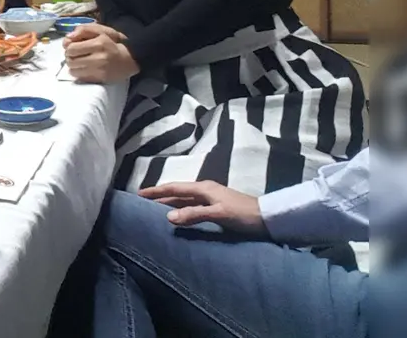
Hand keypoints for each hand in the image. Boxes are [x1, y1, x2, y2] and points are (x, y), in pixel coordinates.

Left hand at [63, 23, 138, 82]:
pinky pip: (80, 78)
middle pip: (70, 60)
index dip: (69, 47)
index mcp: (99, 43)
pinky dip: (79, 73)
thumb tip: (68, 37)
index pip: (71, 48)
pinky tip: (85, 68)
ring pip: (73, 71)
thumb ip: (84, 29)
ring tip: (80, 62)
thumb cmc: (112, 43)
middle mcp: (99, 58)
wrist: (129, 59)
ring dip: (74, 66)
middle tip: (75, 55)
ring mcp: (99, 70)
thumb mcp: (101, 30)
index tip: (73, 46)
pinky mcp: (100, 79)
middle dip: (70, 57)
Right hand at [140, 181, 267, 235]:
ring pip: (184, 199)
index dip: (156, 191)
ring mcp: (211, 199)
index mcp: (203, 188)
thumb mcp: (218, 214)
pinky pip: (191, 206)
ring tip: (154, 209)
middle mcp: (205, 190)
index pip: (174, 187)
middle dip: (160, 196)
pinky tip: (177, 216)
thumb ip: (193, 214)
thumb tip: (168, 217)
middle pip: (177, 192)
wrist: (268, 219)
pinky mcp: (216, 207)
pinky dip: (181, 209)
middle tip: (142, 203)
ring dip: (169, 203)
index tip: (138, 194)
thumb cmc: (244, 215)